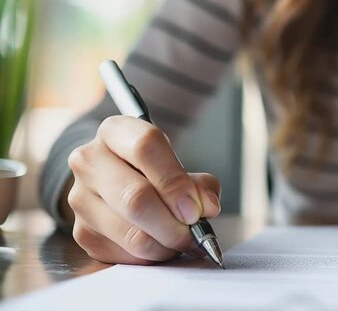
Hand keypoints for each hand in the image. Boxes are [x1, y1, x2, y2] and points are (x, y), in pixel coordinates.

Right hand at [67, 116, 220, 264]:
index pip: (145, 148)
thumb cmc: (154, 172)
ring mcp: (80, 197)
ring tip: (179, 239)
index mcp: (115, 132)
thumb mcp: (180, 166)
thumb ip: (200, 184)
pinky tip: (159, 244)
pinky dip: (150, 256)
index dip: (174, 182)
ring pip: (131, 233)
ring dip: (165, 244)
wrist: (119, 183)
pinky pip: (124, 254)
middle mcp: (89, 160)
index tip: (195, 209)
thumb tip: (207, 208)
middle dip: (173, 224)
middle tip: (192, 233)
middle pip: (135, 198)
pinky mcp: (81, 231)